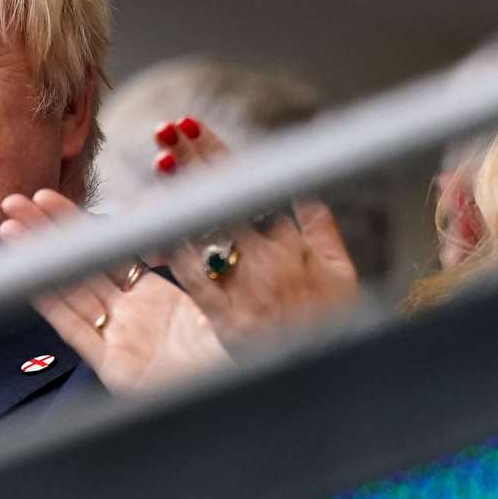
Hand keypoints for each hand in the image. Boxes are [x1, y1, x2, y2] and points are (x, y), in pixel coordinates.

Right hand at [0, 190, 230, 393]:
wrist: (243, 389)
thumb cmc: (237, 348)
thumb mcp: (214, 294)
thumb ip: (194, 259)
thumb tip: (182, 211)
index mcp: (155, 296)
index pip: (108, 251)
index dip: (79, 225)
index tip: (53, 197)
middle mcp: (131, 315)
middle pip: (80, 266)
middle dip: (46, 232)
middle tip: (16, 201)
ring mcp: (120, 339)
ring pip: (70, 290)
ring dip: (39, 259)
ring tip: (10, 227)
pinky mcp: (113, 368)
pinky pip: (76, 330)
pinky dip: (50, 303)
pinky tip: (25, 278)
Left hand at [153, 116, 359, 346]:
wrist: (325, 373)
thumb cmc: (331, 326)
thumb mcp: (340, 275)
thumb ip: (323, 230)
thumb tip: (307, 190)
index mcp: (290, 243)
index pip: (248, 186)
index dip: (216, 153)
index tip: (191, 125)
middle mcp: (268, 259)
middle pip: (225, 199)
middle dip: (194, 160)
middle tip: (166, 129)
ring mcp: (248, 288)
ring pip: (210, 229)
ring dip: (184, 193)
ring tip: (161, 160)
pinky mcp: (229, 321)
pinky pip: (198, 279)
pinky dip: (178, 250)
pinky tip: (157, 225)